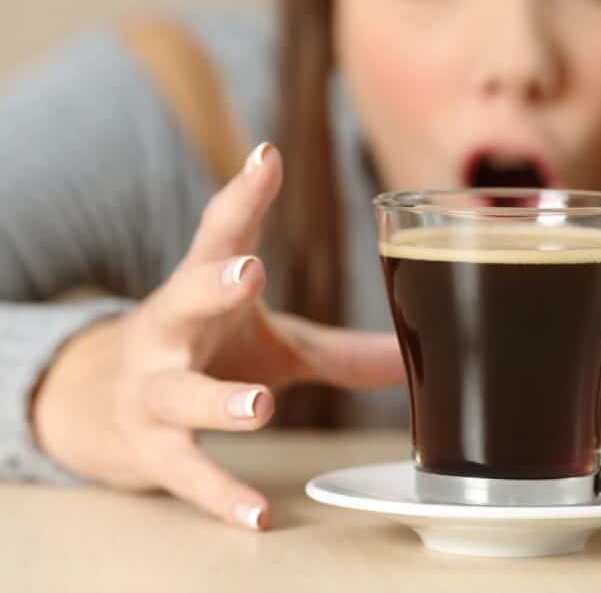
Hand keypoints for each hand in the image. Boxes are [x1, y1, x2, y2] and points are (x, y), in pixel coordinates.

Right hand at [32, 143, 404, 529]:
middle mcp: (170, 331)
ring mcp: (153, 390)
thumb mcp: (274, 343)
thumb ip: (340, 348)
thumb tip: (416, 353)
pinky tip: (257, 516)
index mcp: (203, 290)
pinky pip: (188, 474)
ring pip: (177, 392)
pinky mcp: (153, 447)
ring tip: (259, 407)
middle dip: (212, 285)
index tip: (268, 156)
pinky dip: (220, 496)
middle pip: (183, 300)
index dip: (244, 194)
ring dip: (216, 399)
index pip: (221, 233)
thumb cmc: (210, 356)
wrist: (111, 407)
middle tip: (247, 270)